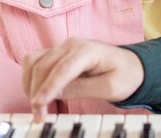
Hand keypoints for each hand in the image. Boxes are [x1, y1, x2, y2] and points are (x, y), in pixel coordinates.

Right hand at [22, 38, 143, 121]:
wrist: (130, 66)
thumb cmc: (124, 75)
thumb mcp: (110, 87)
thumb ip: (83, 88)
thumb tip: (56, 93)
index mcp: (88, 50)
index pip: (63, 68)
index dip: (48, 87)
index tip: (38, 104)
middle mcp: (72, 44)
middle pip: (44, 65)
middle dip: (37, 91)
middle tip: (40, 116)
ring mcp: (62, 47)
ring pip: (34, 61)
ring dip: (30, 84)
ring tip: (37, 106)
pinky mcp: (57, 54)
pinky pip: (35, 61)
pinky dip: (30, 77)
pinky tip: (36, 93)